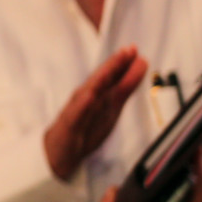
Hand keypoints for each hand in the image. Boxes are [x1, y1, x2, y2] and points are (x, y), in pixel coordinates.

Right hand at [44, 46, 147, 180]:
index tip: (134, 49)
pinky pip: (76, 115)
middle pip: (101, 80)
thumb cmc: (85, 127)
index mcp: (99, 94)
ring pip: (88, 93)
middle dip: (113, 66)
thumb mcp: (112, 106)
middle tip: (126, 52)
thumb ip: (126, 85)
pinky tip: (88, 97)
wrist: (61, 151)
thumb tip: (140, 65)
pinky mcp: (69, 125)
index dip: (123, 63)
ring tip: (109, 70)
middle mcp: (87, 99)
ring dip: (97, 81)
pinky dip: (82, 105)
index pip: (112, 76)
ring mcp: (77, 111)